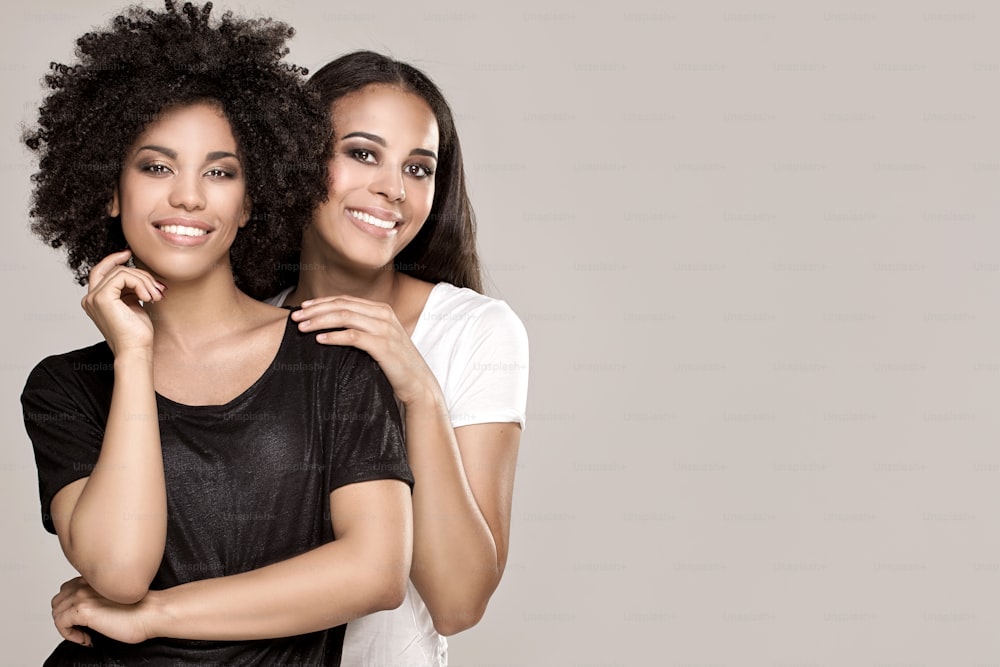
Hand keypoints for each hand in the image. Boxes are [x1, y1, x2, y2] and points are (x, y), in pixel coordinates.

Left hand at [51, 577, 156, 645]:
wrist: (152, 612)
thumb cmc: (141, 608)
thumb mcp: (115, 597)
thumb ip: (98, 597)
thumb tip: (86, 614)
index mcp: (94, 579)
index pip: (67, 590)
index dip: (72, 608)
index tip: (85, 621)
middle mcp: (86, 584)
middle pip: (58, 600)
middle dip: (66, 617)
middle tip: (81, 628)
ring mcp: (83, 596)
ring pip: (57, 612)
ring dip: (67, 627)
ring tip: (84, 634)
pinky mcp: (83, 610)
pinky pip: (60, 624)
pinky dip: (69, 635)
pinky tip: (86, 638)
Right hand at [81, 250, 163, 355]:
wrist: (136, 350)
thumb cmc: (137, 333)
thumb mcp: (133, 304)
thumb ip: (129, 288)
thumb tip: (137, 272)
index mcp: (95, 299)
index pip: (101, 271)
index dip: (114, 259)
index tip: (129, 253)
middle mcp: (90, 298)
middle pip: (115, 270)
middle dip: (140, 274)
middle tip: (157, 289)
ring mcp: (93, 297)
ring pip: (121, 272)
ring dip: (144, 281)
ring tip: (156, 296)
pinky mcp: (102, 297)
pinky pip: (122, 276)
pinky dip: (140, 283)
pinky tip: (147, 297)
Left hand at [292, 295, 436, 405]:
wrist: (418, 383)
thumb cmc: (395, 364)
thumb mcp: (380, 339)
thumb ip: (363, 328)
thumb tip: (332, 325)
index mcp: (381, 309)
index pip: (345, 300)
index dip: (321, 302)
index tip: (302, 307)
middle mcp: (383, 315)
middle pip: (342, 306)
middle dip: (315, 310)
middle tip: (295, 317)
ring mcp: (384, 329)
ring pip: (345, 317)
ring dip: (320, 321)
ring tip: (302, 328)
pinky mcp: (383, 346)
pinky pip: (353, 336)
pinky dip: (334, 336)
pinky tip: (319, 340)